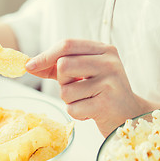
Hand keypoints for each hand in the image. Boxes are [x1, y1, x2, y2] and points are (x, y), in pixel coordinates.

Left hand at [25, 39, 148, 136]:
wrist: (130, 115)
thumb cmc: (101, 92)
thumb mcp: (83, 72)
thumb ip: (57, 66)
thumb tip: (29, 65)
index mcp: (103, 49)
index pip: (67, 45)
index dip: (45, 55)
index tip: (29, 66)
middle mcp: (109, 62)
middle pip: (63, 65)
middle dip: (62, 81)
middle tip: (76, 87)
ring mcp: (110, 83)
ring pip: (65, 90)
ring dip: (69, 100)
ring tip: (87, 100)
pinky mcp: (107, 104)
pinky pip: (72, 109)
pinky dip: (77, 113)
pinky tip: (92, 112)